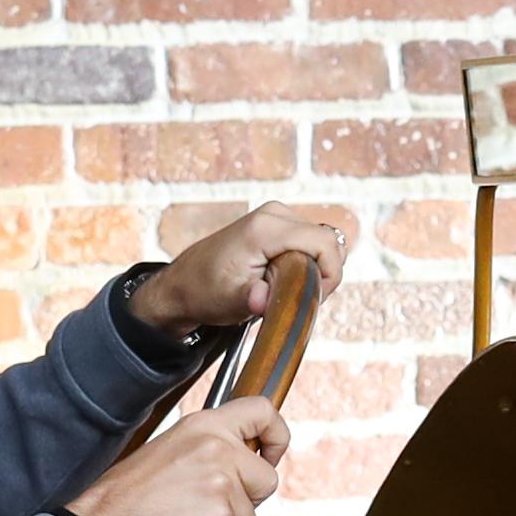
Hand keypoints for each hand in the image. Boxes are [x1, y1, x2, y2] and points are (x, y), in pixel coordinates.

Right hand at [76, 395, 283, 515]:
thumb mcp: (172, 447)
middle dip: (246, 497)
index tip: (269, 454)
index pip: (263, 411)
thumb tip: (248, 457)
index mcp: (206, 427)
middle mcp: (219, 452)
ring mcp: (223, 489)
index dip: (276, 436)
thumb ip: (212, 447)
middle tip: (205, 502)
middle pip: (267, 479)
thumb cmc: (131, 493)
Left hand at [135, 202, 352, 339]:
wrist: (185, 283)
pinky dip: (307, 263)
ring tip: (287, 288)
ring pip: (322, 243)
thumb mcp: (230, 301)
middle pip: (327, 242)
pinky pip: (310, 243)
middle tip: (296, 297)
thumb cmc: (206, 292)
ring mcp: (277, 215)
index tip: (314, 298)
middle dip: (322, 274)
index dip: (331, 275)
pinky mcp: (278, 223)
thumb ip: (250, 299)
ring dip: (314, 269)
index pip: (325, 243)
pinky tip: (284, 278)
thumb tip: (260, 300)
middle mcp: (275, 213)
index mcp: (266, 228)